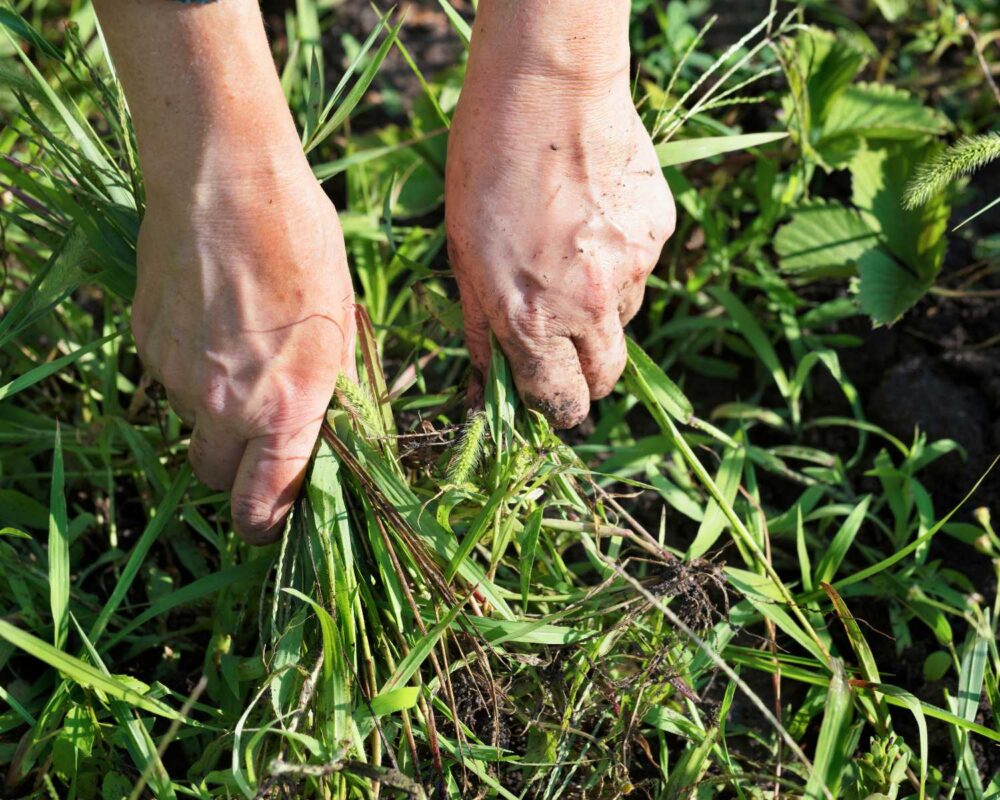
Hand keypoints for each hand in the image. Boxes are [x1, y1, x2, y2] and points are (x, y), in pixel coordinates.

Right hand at [133, 160, 353, 543]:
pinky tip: (211, 319)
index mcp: (286, 406)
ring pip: (191, 424)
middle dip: (236, 470)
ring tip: (241, 349)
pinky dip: (189, 369)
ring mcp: (177, 376)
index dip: (267, 523)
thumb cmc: (302, 244)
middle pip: (215, 477)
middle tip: (260, 433)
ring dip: (214, 411)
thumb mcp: (340, 323)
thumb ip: (329, 391)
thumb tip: (326, 434)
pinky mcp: (146, 343)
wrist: (225, 179)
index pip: (263, 505)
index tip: (272, 518)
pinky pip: (168, 379)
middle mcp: (225, 405)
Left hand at [445, 2, 675, 427]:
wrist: (548, 89)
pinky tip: (593, 218)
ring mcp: (632, 269)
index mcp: (532, 320)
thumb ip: (481, 327)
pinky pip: (641, 268)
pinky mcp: (659, 233)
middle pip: (606, 378)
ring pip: (624, 319)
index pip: (560, 401)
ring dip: (601, 310)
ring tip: (570, 254)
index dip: (556, 409)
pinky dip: (620, 260)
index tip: (552, 401)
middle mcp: (590, 306)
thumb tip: (485, 382)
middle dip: (587, 377)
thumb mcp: (462, 254)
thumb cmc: (485, 167)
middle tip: (566, 348)